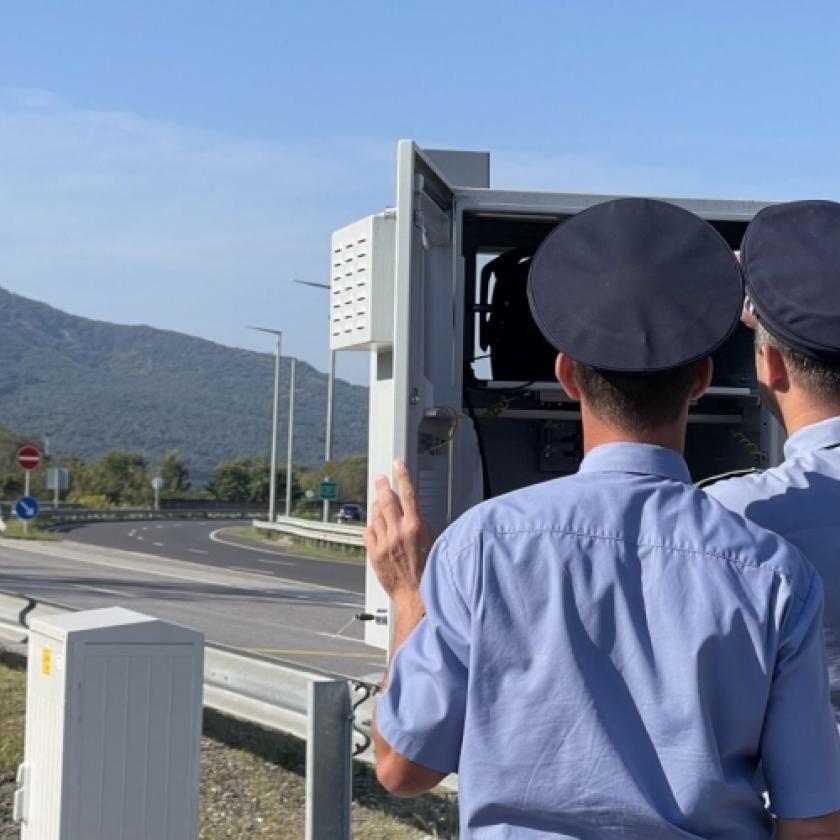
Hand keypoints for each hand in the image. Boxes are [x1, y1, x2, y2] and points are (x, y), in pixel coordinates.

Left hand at [364, 461, 433, 606]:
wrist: (416, 596)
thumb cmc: (428, 572)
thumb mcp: (432, 542)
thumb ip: (419, 525)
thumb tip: (411, 513)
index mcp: (416, 527)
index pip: (407, 494)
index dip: (402, 476)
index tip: (397, 465)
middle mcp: (398, 532)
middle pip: (386, 500)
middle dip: (382, 487)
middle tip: (380, 480)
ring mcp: (385, 542)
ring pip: (376, 515)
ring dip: (377, 509)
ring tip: (380, 506)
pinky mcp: (374, 553)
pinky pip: (368, 533)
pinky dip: (372, 529)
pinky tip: (377, 530)